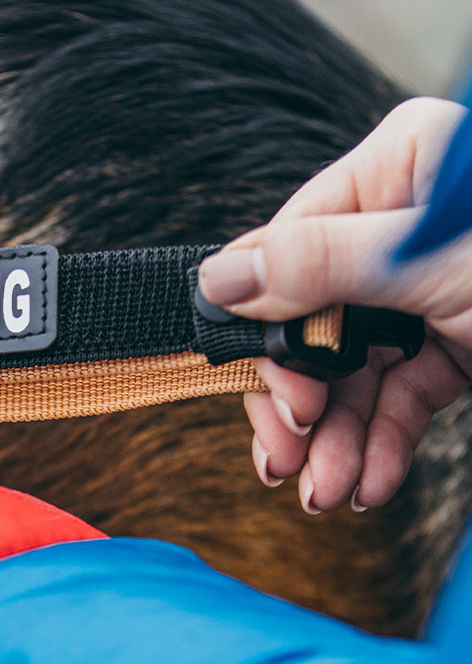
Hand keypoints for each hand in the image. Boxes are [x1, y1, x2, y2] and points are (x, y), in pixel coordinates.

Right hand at [198, 97, 471, 514]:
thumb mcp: (436, 263)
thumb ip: (322, 263)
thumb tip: (216, 278)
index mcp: (395, 170)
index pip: (288, 249)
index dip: (270, 329)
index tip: (276, 398)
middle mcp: (400, 228)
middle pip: (311, 317)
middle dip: (302, 400)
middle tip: (288, 460)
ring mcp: (426, 289)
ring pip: (349, 367)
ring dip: (336, 438)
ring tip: (332, 493)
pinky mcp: (455, 343)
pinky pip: (396, 393)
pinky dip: (377, 442)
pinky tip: (366, 481)